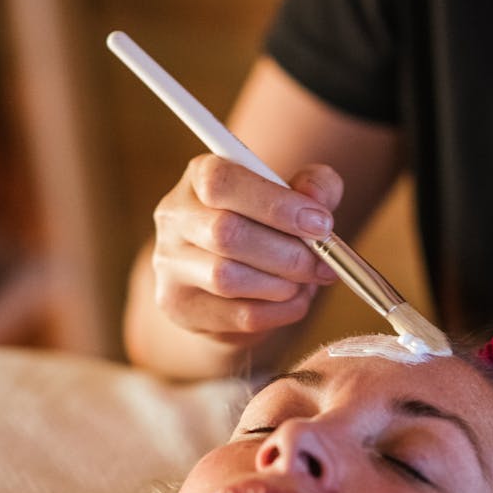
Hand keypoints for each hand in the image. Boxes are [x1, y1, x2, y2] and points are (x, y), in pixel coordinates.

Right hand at [151, 154, 342, 346]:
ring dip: (282, 284)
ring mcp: (170, 265)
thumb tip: (315, 199)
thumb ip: (316, 186)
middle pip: (225, 233)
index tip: (320, 224)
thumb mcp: (298, 197)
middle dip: (287, 253)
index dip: (276, 204)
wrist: (235, 282)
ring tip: (304, 282)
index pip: (221, 183)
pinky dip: (278, 311)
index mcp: (199, 177)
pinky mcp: (180, 307)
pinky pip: (237, 315)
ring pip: (227, 278)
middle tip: (323, 264)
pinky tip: (293, 301)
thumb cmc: (270, 227)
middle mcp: (174, 217)